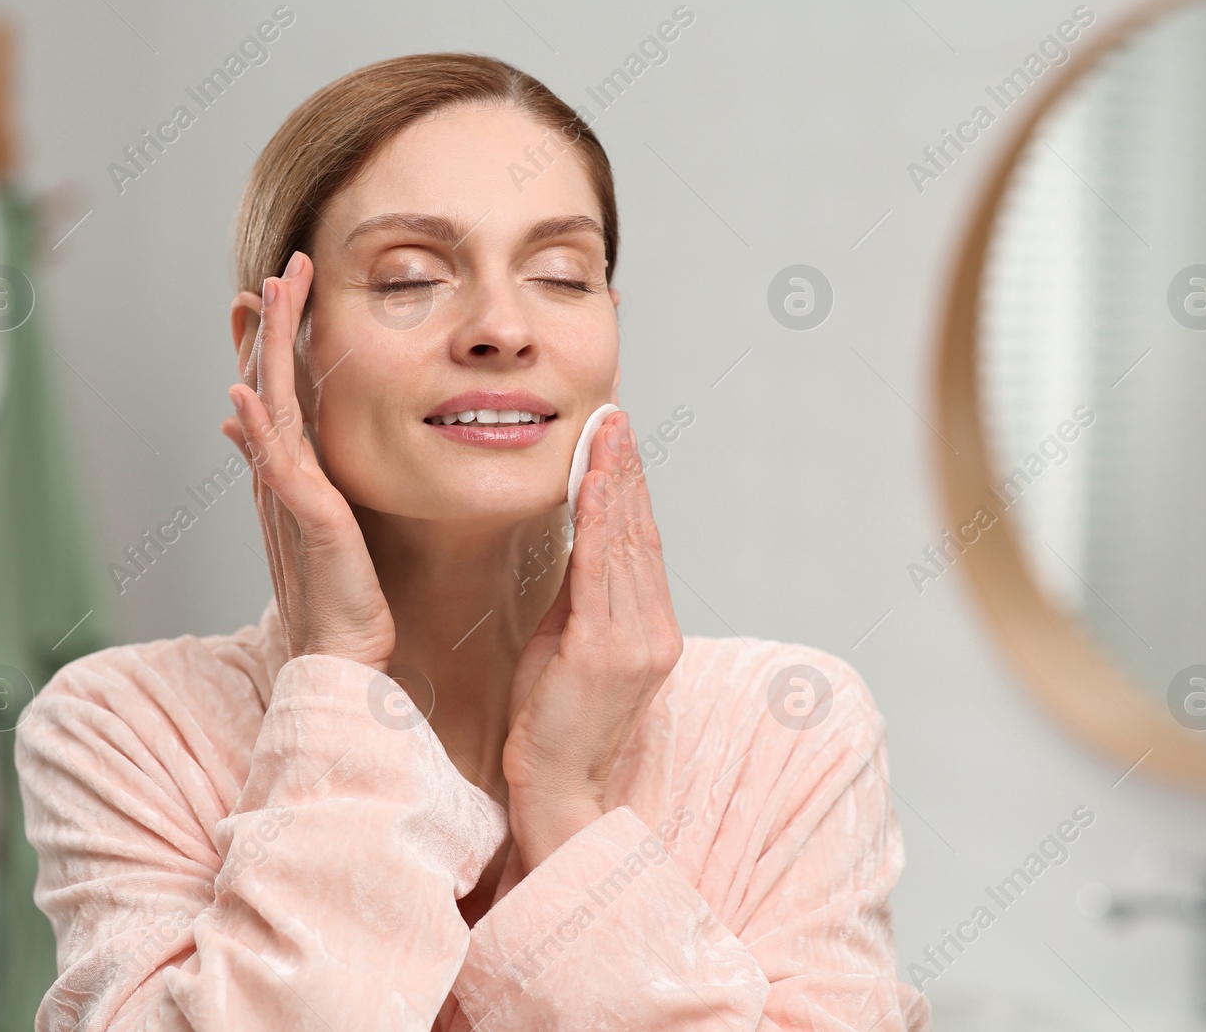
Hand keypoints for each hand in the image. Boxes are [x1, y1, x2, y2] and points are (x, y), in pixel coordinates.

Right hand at [221, 250, 394, 668]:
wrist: (338, 653)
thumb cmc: (338, 592)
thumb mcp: (312, 517)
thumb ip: (283, 468)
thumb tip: (239, 422)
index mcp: (289, 472)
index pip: (276, 391)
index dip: (271, 340)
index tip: (271, 291)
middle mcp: (279, 475)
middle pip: (269, 385)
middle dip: (274, 326)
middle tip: (279, 270)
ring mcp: (287, 495)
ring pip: (271, 409)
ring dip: (268, 351)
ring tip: (267, 298)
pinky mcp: (306, 520)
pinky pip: (278, 466)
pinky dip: (259, 428)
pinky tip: (247, 392)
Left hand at [502, 411, 683, 867]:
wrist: (556, 791)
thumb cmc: (552, 724)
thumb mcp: (566, 645)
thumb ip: (578, 596)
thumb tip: (574, 542)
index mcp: (650, 631)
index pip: (641, 545)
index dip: (631, 488)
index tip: (618, 439)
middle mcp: (654, 631)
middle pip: (640, 534)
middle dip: (626, 469)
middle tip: (615, 414)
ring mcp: (635, 642)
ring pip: (624, 544)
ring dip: (614, 480)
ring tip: (606, 430)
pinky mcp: (606, 652)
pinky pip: (600, 571)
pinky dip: (598, 520)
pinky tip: (592, 481)